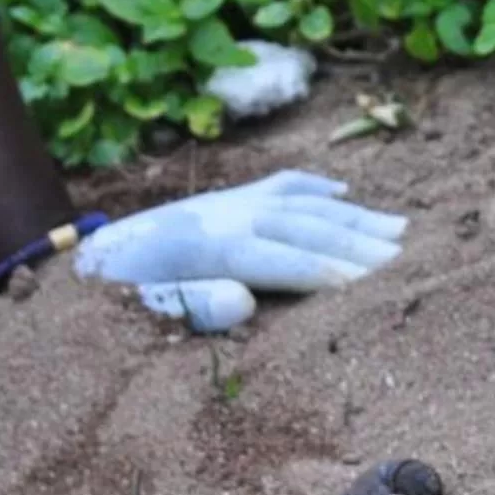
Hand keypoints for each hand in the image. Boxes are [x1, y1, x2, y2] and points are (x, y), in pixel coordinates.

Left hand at [74, 170, 405, 329]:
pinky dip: (315, 185)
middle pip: (303, 225)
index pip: (278, 257)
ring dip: (354, 214)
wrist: (91, 256)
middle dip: (356, 241)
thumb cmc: (122, 298)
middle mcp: (226, 214)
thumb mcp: (145, 310)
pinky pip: (279, 184)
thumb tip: (241, 300)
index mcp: (207, 245)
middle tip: (403, 260)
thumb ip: (191, 306)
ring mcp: (231, 201)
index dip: (323, 271)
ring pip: (302, 203)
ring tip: (401, 230)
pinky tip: (346, 190)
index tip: (369, 286)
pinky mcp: (230, 197)